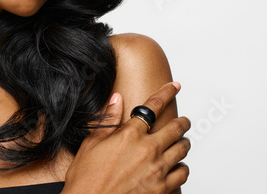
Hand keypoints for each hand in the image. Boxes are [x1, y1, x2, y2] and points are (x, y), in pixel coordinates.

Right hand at [62, 82, 189, 193]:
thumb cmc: (87, 178)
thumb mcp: (91, 143)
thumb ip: (108, 119)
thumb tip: (117, 99)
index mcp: (130, 135)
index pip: (154, 106)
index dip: (166, 92)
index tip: (174, 86)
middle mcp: (148, 150)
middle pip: (175, 127)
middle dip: (182, 121)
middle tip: (183, 120)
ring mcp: (158, 170)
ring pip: (182, 149)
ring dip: (183, 142)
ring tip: (181, 142)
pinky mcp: (163, 189)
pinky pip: (183, 173)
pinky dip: (182, 167)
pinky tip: (177, 166)